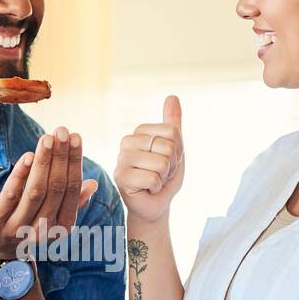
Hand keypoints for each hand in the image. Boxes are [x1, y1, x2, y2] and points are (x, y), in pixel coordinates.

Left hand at [0, 127, 96, 268]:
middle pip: (56, 189)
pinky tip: (28, 156)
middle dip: (61, 157)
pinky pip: (11, 196)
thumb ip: (71, 203)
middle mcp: (42, 230)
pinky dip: (20, 175)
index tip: (76, 138)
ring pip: (36, 191)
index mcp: (60, 228)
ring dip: (43, 162)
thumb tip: (92, 184)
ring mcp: (17, 228)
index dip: (74, 163)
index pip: (71, 191)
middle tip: (62, 131)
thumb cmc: (22, 228)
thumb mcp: (50, 220)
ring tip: (47, 138)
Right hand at [115, 95, 183, 223]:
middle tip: (161, 174)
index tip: (167, 161)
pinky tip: (147, 189)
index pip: (173, 133)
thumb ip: (173, 123)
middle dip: (171, 165)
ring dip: (163, 177)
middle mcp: (127, 142)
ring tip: (154, 181)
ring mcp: (121, 159)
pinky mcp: (120, 177)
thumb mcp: (174, 148)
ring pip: (161, 163)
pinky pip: (152, 178)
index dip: (178, 152)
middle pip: (168, 147)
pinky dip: (156, 188)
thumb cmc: (164, 176)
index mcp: (139, 132)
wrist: (156, 204)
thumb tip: (172, 96)